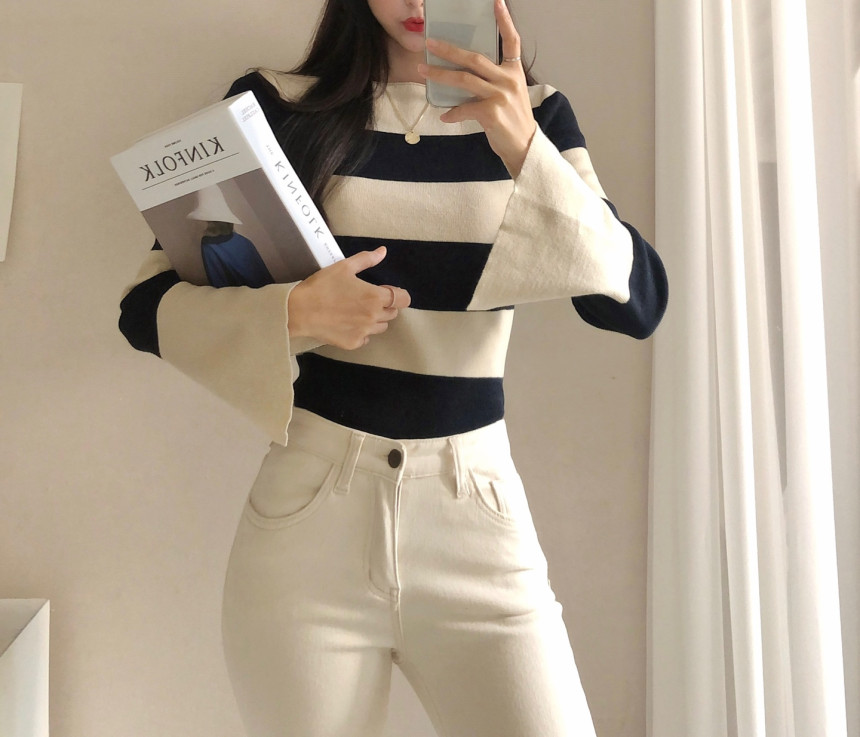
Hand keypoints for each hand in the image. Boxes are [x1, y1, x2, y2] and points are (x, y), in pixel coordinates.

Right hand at [287, 246, 410, 349]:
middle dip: (384, 306)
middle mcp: (374, 317)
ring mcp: (364, 332)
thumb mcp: (344, 267)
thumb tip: (383, 251)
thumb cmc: (322, 286)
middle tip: (365, 299)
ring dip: (374, 319)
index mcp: (375, 297)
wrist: (300, 311)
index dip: (397, 294)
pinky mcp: (353, 343)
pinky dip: (361, 332)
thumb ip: (367, 259)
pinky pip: (366, 338)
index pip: (403, 299)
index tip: (384, 291)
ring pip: (381, 327)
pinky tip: (347, 323)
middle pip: (393, 313)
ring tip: (355, 311)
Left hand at [417, 0, 536, 177]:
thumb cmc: (513, 121)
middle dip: (449, 50)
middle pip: (474, 58)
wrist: (524, 147)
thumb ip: (493, 81)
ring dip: (440, 74)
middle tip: (429, 42)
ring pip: (464, 79)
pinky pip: (464, 108)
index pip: (512, 40)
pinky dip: (452, 112)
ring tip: (423, 70)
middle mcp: (508, 80)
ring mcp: (500, 95)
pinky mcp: (492, 113)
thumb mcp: (510, 95)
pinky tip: (444, 116)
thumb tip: (463, 75)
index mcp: (514, 72)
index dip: (504, 20)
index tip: (495, 1)